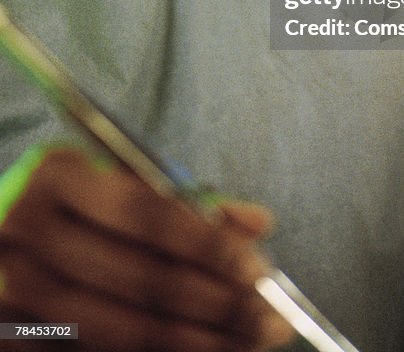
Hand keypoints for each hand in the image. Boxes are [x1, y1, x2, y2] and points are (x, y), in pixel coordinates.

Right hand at [0, 146, 294, 350]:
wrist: (4, 240)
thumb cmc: (77, 208)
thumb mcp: (121, 186)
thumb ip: (187, 204)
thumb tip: (258, 223)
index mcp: (57, 176)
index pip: (144, 212)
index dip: (205, 243)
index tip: (255, 267)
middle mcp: (27, 232)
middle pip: (140, 279)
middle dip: (217, 302)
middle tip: (270, 317)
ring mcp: (14, 293)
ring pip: (124, 331)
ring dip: (199, 341)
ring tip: (250, 341)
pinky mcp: (15, 338)